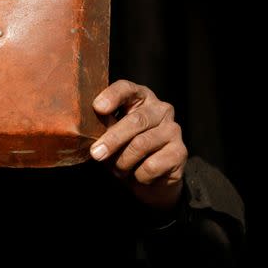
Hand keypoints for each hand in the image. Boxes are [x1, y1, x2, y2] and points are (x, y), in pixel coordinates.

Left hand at [89, 80, 186, 209]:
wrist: (149, 179)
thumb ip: (104, 125)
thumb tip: (87, 125)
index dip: (112, 96)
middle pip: (135, 120)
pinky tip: (139, 175)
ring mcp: (173, 129)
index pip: (127, 89)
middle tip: (96, 154)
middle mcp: (160, 109)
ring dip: (123, 162)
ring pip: (141, 144)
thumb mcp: (110, 134)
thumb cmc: (124, 149)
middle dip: (112, 139)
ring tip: (119, 169)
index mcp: (140, 97)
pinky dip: (138, 175)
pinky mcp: (180, 152)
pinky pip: (152, 165)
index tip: (97, 107)